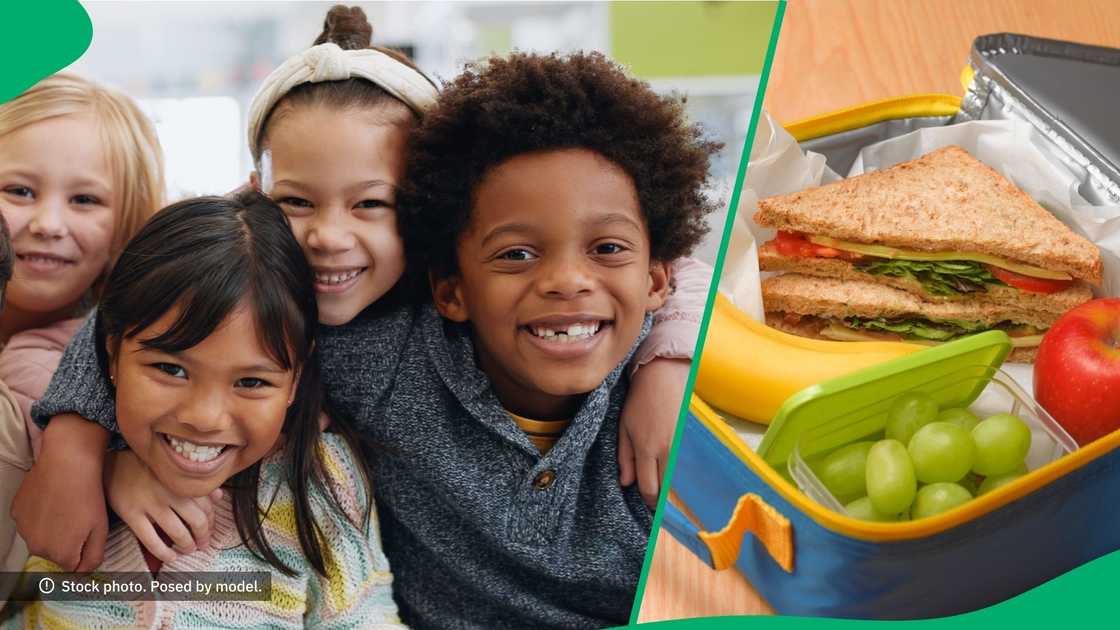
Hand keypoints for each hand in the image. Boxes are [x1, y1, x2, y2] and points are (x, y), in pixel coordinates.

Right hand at [11, 414, 109, 570]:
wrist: (67, 464)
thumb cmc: (89, 497)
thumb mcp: (101, 530)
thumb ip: (93, 557)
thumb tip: (83, 572)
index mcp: (60, 554)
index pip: (72, 566)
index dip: (83, 550)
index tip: (88, 532)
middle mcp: (37, 548)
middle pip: (55, 553)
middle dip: (67, 541)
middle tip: (79, 517)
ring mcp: (23, 529)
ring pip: (41, 537)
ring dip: (52, 529)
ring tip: (66, 507)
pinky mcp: (16, 512)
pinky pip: (30, 521)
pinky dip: (39, 515)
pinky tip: (51, 499)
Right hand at [105, 450, 222, 562]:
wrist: (113, 466)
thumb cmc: (148, 470)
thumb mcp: (173, 472)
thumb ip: (196, 484)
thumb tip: (219, 497)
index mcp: (182, 480)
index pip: (207, 506)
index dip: (211, 523)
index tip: (209, 531)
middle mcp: (170, 491)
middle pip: (197, 520)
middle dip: (203, 536)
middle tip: (202, 544)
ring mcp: (150, 503)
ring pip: (177, 532)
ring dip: (186, 545)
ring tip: (188, 549)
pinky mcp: (132, 514)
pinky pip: (151, 539)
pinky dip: (163, 552)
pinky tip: (170, 557)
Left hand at [619, 358, 690, 507]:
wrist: (663, 375)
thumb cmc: (640, 401)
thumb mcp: (624, 428)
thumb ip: (624, 457)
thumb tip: (626, 483)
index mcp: (646, 448)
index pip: (649, 488)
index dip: (649, 501)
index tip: (649, 503)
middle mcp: (667, 449)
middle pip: (668, 489)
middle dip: (663, 500)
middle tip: (660, 503)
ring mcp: (683, 444)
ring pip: (682, 480)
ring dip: (676, 489)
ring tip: (672, 492)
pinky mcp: (694, 438)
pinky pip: (692, 465)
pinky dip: (687, 474)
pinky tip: (683, 475)